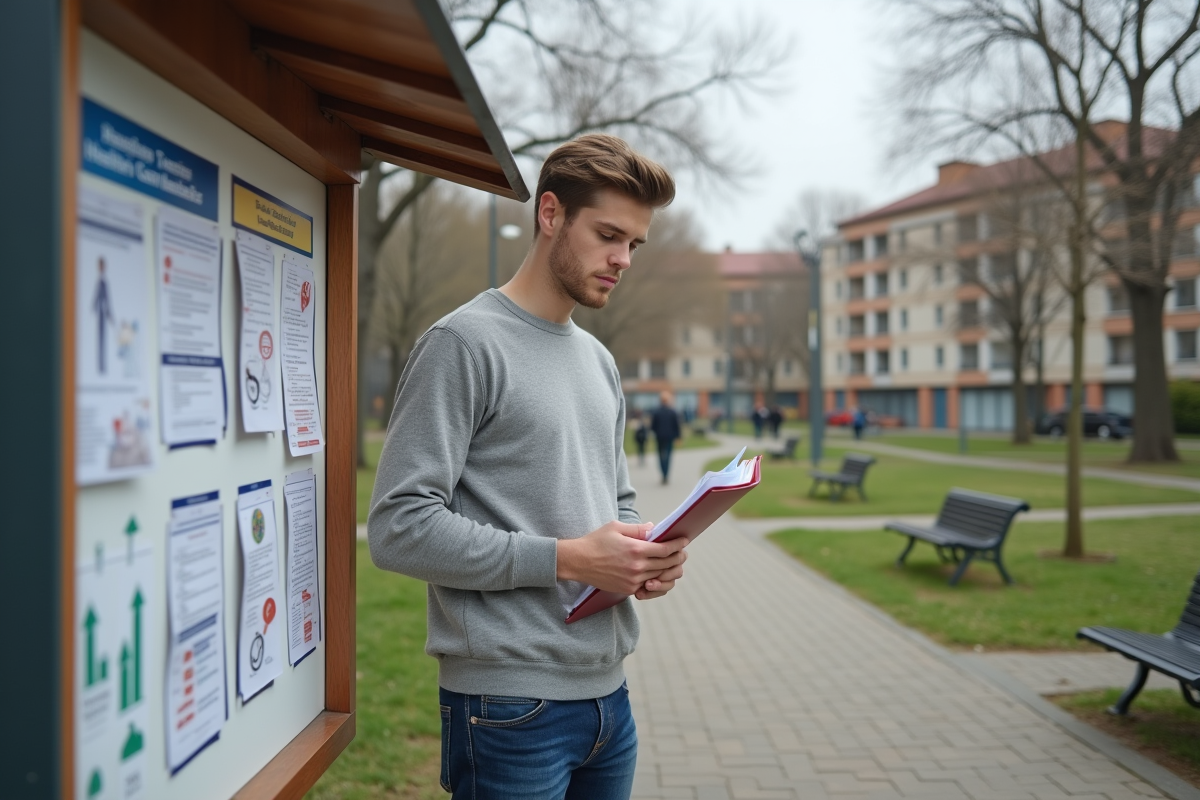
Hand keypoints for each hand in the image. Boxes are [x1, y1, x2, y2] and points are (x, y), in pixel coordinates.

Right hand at [557, 520, 687, 595]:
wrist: (578, 561)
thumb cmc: (596, 541)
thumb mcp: (616, 527)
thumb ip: (638, 529)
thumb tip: (654, 529)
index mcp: (636, 549)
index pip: (666, 549)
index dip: (678, 545)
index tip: (684, 541)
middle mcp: (637, 566)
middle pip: (667, 564)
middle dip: (678, 557)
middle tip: (683, 552)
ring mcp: (633, 580)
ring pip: (660, 576)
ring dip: (670, 570)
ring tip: (674, 563)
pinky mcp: (627, 589)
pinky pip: (649, 586)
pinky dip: (657, 580)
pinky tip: (659, 573)